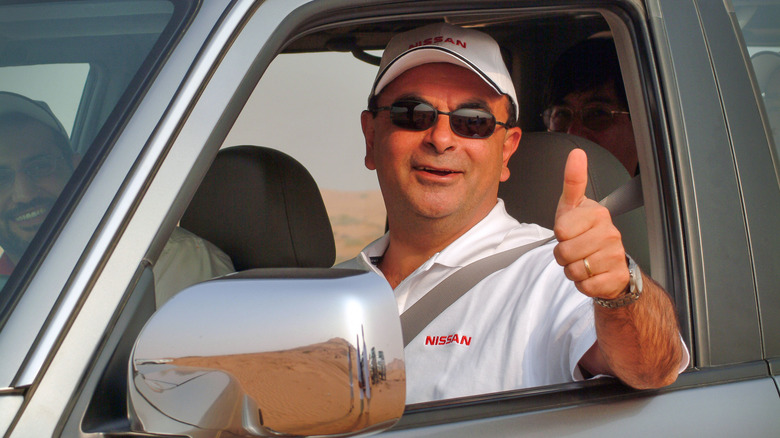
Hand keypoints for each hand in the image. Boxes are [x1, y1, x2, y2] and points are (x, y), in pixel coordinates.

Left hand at [552, 149, 628, 299]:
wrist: (610, 264)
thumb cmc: (586, 233)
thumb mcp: (574, 206)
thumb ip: (573, 181)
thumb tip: (576, 154)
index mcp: (598, 214)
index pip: (561, 229)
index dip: (560, 235)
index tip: (570, 231)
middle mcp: (610, 233)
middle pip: (564, 252)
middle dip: (563, 255)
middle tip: (576, 250)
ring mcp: (615, 256)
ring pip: (573, 270)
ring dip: (572, 270)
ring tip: (583, 261)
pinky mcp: (615, 278)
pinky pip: (584, 286)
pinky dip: (582, 284)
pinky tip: (592, 274)